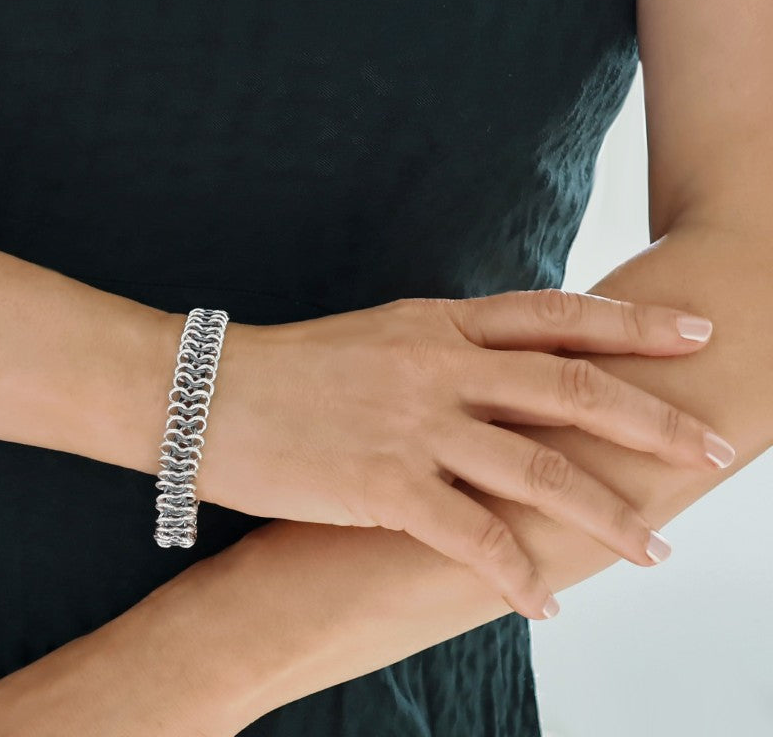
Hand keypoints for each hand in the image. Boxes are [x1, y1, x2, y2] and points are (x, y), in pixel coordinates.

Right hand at [190, 289, 731, 618]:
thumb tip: (504, 368)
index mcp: (441, 324)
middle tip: (711, 449)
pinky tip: (546, 604)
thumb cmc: (294, 366)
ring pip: (538, 470)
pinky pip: (471, 536)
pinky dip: (516, 573)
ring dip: (604, 515)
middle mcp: (439, 367)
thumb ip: (447, 348)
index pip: (556, 316)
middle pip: (571, 390)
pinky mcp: (382, 485)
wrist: (207, 390)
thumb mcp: (382, 337)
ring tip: (653, 551)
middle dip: (652, 421)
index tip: (694, 334)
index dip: (632, 325)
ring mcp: (415, 424)